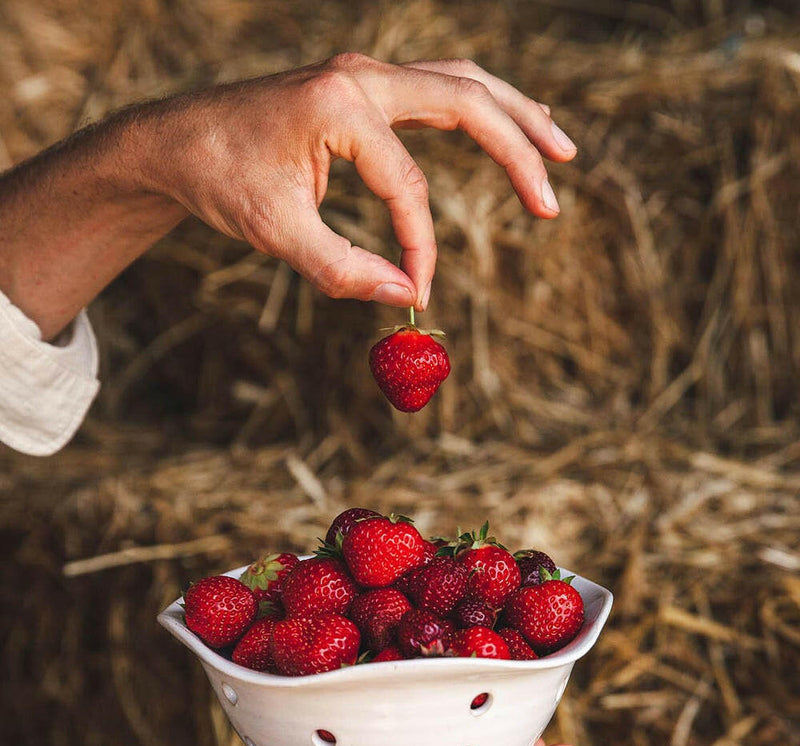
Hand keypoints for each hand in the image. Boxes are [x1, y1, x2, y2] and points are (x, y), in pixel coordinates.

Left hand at [145, 54, 576, 310]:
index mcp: (340, 105)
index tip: (418, 292)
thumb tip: (407, 299)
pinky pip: (439, 88)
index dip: (420, 246)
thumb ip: (343, 269)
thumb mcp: (276, 234)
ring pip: (462, 83)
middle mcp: (362, 76)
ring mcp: (365, 74)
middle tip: (550, 201)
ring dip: (514, 116)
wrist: (178, 139)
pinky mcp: (364, 85)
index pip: (408, 185)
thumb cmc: (222, 180)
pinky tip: (509, 123)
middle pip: (467, 102)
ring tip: (560, 150)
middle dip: (516, 152)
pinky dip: (481, 107)